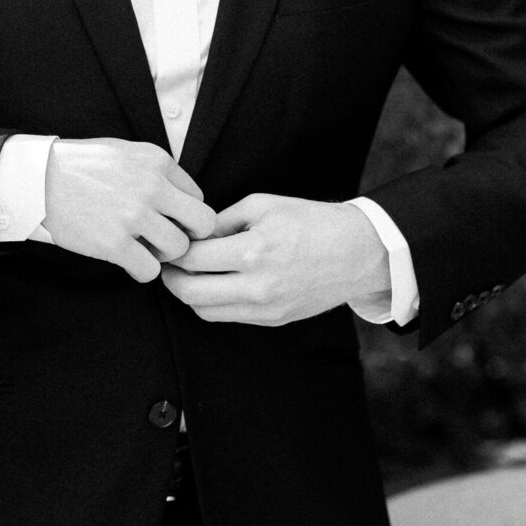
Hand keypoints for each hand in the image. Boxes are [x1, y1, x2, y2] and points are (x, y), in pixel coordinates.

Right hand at [43, 138, 214, 281]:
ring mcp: (133, 216)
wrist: (38, 179)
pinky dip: (141, 271)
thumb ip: (157, 170)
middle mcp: (152, 186)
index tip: (168, 221)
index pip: (197, 197)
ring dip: (162, 255)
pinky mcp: (113, 243)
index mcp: (157, 161)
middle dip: (188, 236)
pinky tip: (128, 260)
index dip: (184, 214)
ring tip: (142, 248)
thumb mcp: (125, 151)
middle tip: (167, 239)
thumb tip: (182, 199)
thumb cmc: (80, 166)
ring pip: (178, 249)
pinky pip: (149, 271)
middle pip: (202, 224)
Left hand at [160, 193, 390, 324]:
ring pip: (205, 311)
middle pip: (190, 293)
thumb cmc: (313, 222)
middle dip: (171, 277)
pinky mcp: (272, 321)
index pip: (193, 258)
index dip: (175, 250)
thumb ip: (223, 220)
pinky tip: (214, 283)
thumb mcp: (264, 204)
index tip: (170, 242)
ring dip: (189, 293)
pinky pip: (228, 317)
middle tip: (168, 262)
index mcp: (254, 251)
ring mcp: (266, 309)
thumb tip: (194, 234)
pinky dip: (213, 303)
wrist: (357, 253)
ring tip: (188, 273)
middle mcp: (257, 286)